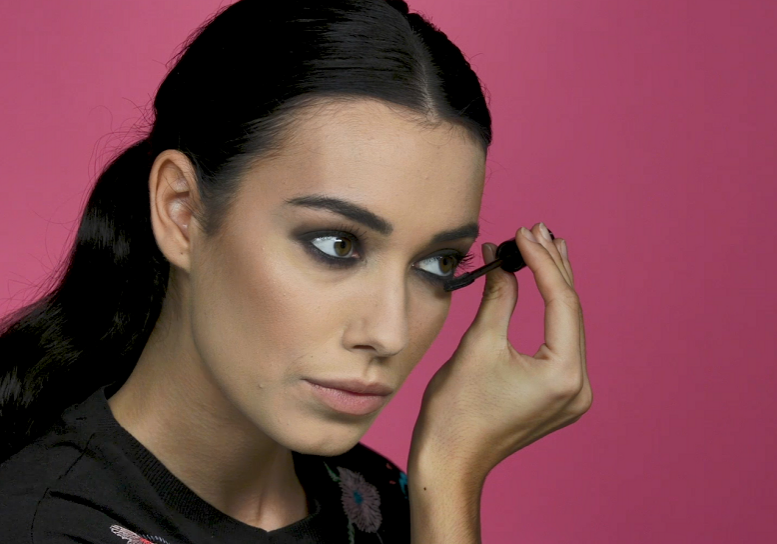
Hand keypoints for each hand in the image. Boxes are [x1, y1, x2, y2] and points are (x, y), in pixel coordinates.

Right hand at [410, 222, 591, 479]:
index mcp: (562, 374)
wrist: (450, 460)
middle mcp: (578, 386)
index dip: (542, 261)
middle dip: (553, 268)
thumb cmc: (456, 410)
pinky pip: (561, 344)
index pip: (561, 302)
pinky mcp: (559, 396)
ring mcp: (572, 394)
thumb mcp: (478, 344)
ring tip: (547, 246)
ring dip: (555, 287)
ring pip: (568, 326)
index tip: (524, 232)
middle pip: (571, 312)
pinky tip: (545, 287)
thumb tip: (502, 258)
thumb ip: (500, 296)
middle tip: (539, 229)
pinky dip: (550, 314)